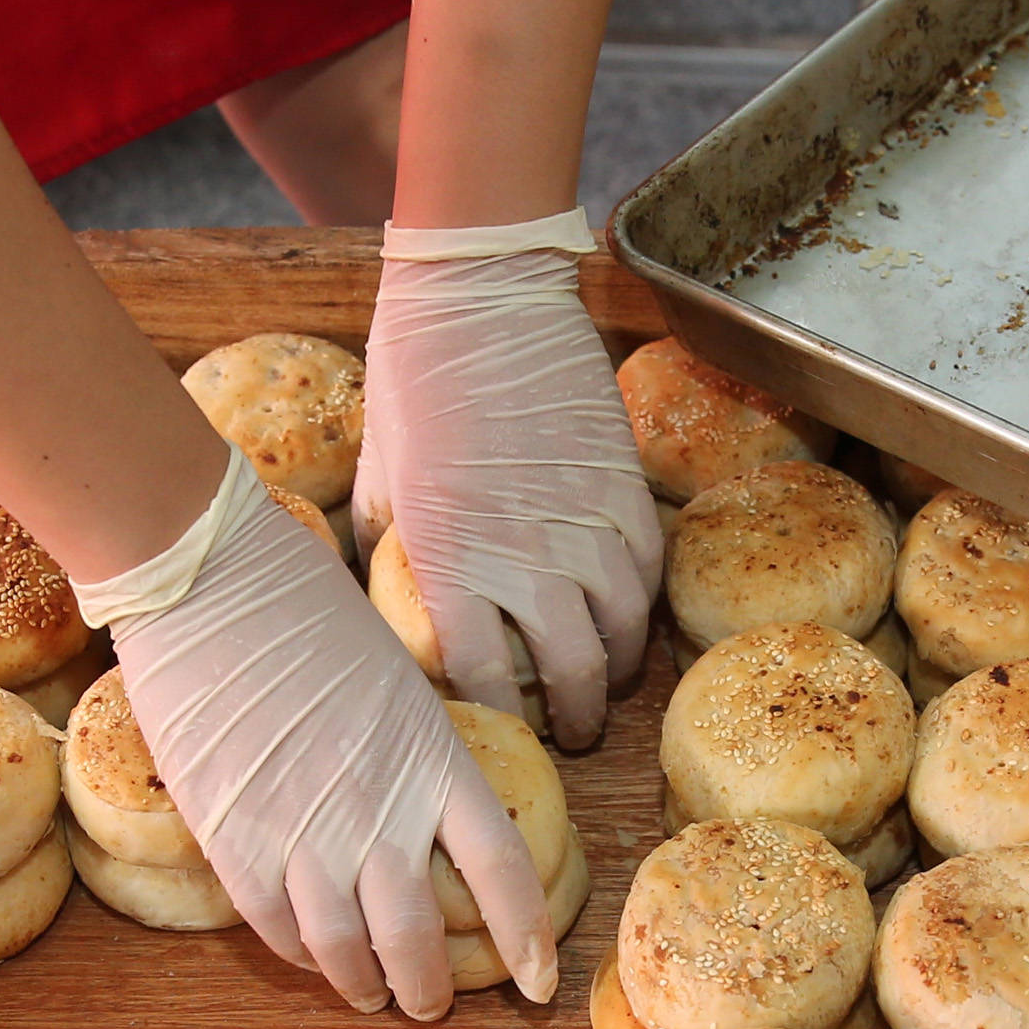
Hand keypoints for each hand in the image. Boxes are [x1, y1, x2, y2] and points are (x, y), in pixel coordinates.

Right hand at [80, 453, 555, 1018]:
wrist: (210, 584)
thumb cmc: (306, 614)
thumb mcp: (397, 684)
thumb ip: (415, 759)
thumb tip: (425, 816)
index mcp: (436, 764)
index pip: (504, 874)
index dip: (527, 940)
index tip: (538, 984)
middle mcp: (380, 812)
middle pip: (422, 938)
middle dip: (432, 988)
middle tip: (431, 1005)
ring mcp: (306, 833)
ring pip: (350, 951)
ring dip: (366, 987)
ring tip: (372, 998)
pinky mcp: (236, 841)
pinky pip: (278, 929)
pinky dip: (302, 957)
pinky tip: (311, 960)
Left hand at [355, 213, 664, 750]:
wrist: (480, 295)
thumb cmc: (411, 379)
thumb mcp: (378, 477)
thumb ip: (390, 551)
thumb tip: (391, 605)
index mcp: (452, 559)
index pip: (485, 678)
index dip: (496, 714)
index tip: (498, 726)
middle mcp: (528, 554)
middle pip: (574, 672)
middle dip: (577, 718)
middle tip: (572, 733)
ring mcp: (587, 521)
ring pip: (626, 631)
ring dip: (620, 670)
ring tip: (607, 682)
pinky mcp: (627, 486)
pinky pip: (650, 570)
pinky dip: (644, 604)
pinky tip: (627, 614)